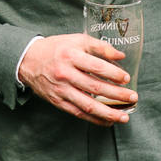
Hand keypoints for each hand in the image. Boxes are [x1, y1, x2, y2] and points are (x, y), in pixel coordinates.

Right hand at [18, 33, 134, 125]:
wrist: (27, 60)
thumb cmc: (55, 49)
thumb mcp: (76, 40)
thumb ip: (99, 46)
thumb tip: (121, 56)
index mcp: (70, 55)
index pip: (96, 67)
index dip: (113, 74)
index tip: (126, 79)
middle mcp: (65, 74)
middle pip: (95, 87)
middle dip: (117, 94)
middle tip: (133, 97)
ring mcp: (61, 90)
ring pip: (87, 105)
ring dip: (108, 112)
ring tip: (124, 116)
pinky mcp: (58, 101)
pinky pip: (78, 113)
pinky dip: (94, 119)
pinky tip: (108, 121)